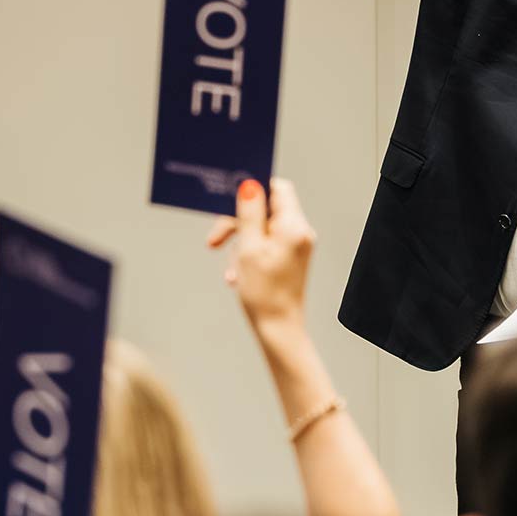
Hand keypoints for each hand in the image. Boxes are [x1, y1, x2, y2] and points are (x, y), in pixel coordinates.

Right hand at [208, 177, 313, 332]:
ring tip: (232, 268)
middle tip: (216, 239)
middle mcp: (300, 233)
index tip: (231, 199)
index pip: (277, 188)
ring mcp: (296, 246)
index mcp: (294, 226)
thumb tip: (249, 185)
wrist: (279, 330)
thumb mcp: (249, 249)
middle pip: (265, 210)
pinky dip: (248, 255)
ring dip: (240, 244)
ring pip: (261, 229)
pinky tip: (238, 275)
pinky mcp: (290, 259)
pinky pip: (265, 246)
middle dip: (238, 223)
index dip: (253, 189)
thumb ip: (249, 214)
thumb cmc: (265, 294)